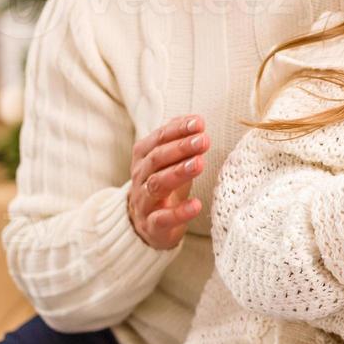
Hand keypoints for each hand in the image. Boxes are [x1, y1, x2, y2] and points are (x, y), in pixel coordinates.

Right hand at [127, 114, 207, 249]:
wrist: (146, 224)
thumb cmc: (163, 184)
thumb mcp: (169, 159)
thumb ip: (179, 138)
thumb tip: (195, 119)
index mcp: (143, 156)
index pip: (158, 138)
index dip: (178, 129)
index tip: (199, 123)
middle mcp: (140, 176)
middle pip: (157, 159)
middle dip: (180, 148)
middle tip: (203, 140)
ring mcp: (144, 201)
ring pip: (157, 184)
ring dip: (178, 173)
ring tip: (199, 164)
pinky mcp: (151, 225)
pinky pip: (162, 218)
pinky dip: (180, 212)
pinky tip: (197, 205)